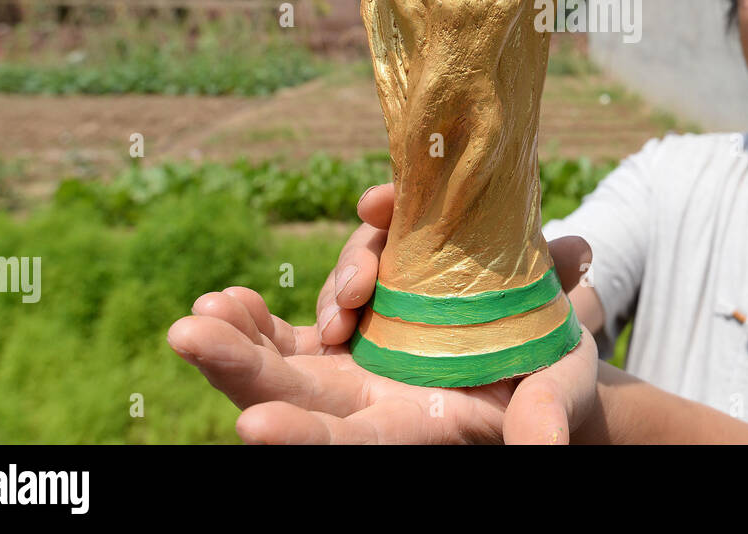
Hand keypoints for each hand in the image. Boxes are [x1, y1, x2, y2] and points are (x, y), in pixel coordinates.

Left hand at [167, 184, 597, 443]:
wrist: (536, 350)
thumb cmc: (554, 376)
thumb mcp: (558, 389)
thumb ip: (545, 415)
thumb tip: (542, 446)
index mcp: (417, 431)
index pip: (350, 445)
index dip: (303, 438)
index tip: (255, 427)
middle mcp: (371, 408)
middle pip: (290, 399)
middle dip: (239, 369)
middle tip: (190, 336)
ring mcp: (351, 372)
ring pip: (277, 364)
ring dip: (234, 339)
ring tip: (203, 311)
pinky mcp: (348, 336)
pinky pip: (290, 332)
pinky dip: (258, 318)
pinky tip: (227, 300)